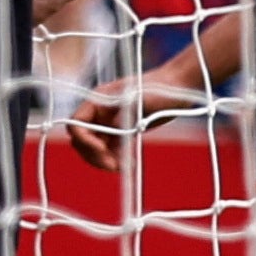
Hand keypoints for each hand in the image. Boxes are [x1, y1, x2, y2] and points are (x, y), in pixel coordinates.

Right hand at [65, 59, 193, 174]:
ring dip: (105, 160)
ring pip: (97, 148)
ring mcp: (111, 123)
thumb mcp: (141, 99)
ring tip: (122, 168)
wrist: (178, 88)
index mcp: (97, 101)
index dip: (85, 139)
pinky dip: (117, 158)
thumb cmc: (160, 88)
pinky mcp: (124, 132)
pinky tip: (129, 165)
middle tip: (112, 166)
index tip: (102, 149)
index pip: (77, 124)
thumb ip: (125, 113)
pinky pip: (113, 150)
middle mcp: (100, 113)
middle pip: (84, 140)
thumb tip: (114, 129)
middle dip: (94, 154)